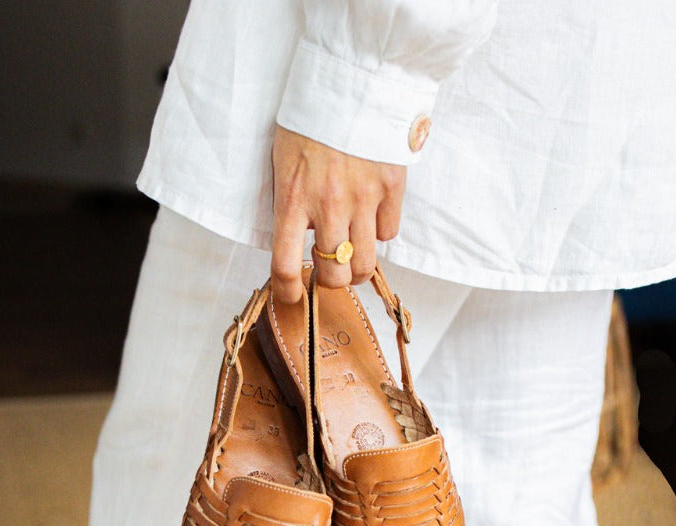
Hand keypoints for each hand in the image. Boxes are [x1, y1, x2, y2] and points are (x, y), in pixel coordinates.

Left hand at [271, 125, 405, 303]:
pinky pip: (388, 232)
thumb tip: (297, 243)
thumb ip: (290, 204)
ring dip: (358, 270)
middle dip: (330, 282)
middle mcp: (328, 205)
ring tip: (353, 260)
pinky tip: (371, 218)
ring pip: (365, 265)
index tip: (292, 296)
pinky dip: (380, 232)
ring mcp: (363, 198)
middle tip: (330, 272)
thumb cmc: (311, 119)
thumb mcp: (284, 161)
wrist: (352, 79)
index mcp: (293, 199)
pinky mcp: (391, 186)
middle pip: (334, 277)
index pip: (285, 265)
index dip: (288, 292)